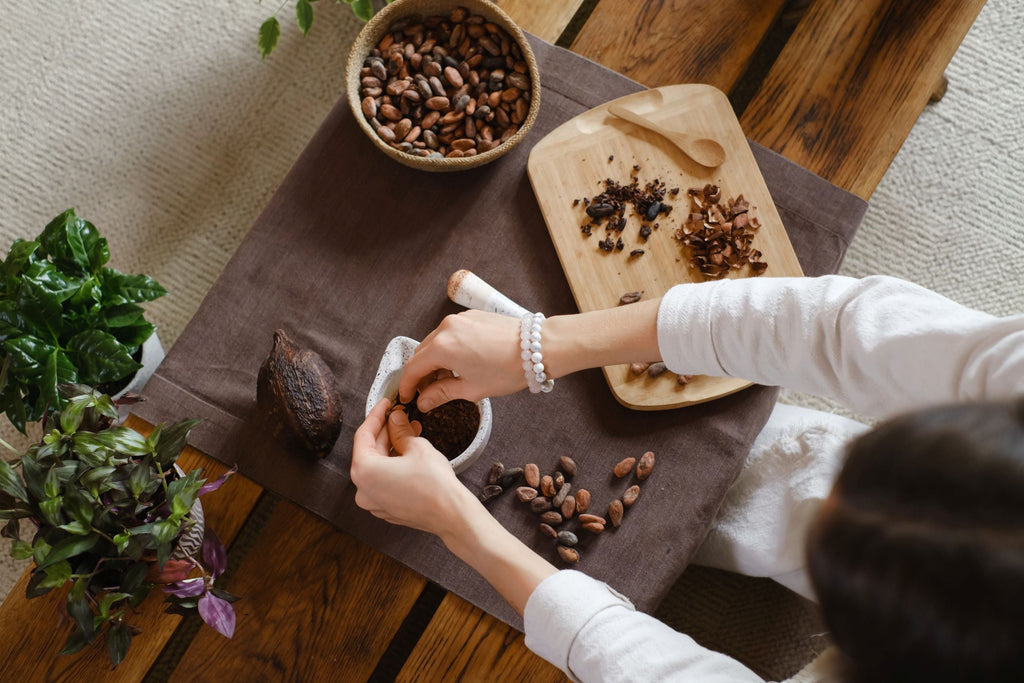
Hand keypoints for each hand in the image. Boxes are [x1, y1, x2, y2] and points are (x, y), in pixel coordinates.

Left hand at [353, 400, 557, 616]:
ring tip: (410, 431)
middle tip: (401, 416)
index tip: (386, 404)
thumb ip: (400, 430)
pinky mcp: (386, 509)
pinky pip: (384, 481)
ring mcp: (373, 502)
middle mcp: (362, 489)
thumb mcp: (417, 447)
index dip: (376, 415)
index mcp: (364, 471)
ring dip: (392, 448)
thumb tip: (395, 418)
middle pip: (370, 451)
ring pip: (378, 467)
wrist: (451, 515)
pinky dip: (394, 465)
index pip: (363, 435)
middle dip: (386, 432)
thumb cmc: (434, 483)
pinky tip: (409, 452)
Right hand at [399, 310, 526, 411]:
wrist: (537, 347)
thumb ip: (442, 394)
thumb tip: (423, 402)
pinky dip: (446, 348)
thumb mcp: (472, 389)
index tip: (408, 398)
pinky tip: (458, 363)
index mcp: (442, 347)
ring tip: (444, 380)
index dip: (408, 386)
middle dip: (420, 374)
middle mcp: (445, 328)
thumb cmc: (507, 370)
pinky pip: (449, 333)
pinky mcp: (470, 316)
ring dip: (433, 360)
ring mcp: (458, 319)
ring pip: (434, 342)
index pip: (413, 368)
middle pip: (421, 353)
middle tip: (425, 393)